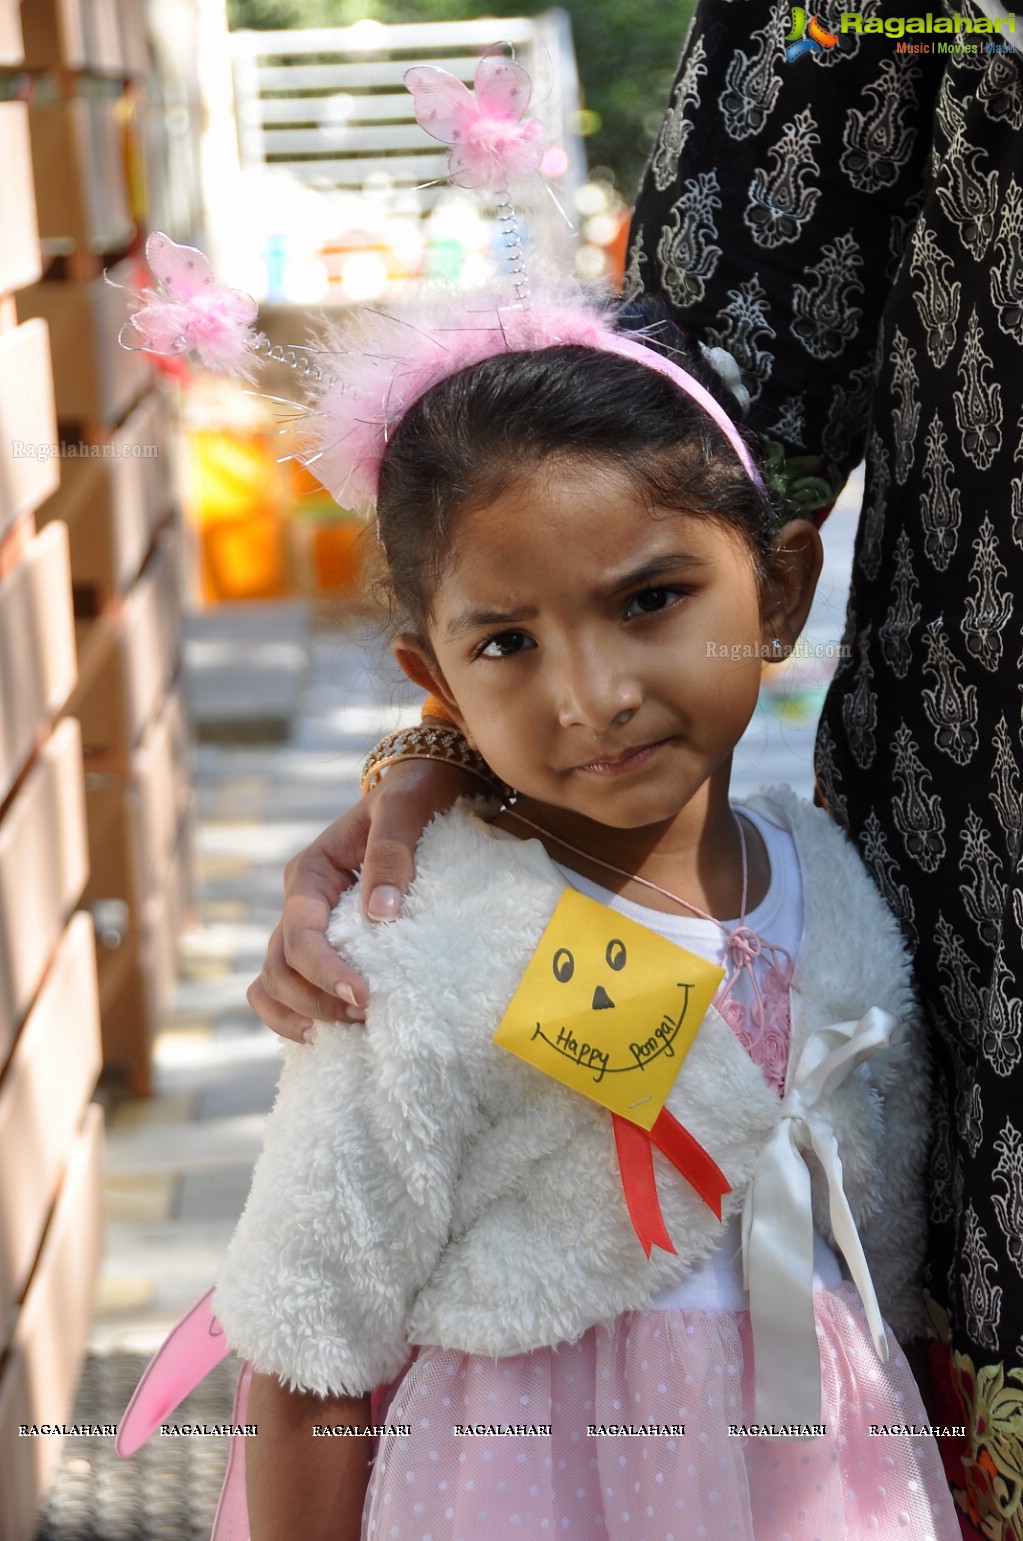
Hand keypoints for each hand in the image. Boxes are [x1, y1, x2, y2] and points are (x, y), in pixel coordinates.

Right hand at [248, 756, 483, 1041]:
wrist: (422, 794)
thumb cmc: (413, 799)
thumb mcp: (404, 811)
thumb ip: (391, 853)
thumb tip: (381, 913)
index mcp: (311, 873)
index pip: (300, 932)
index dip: (324, 971)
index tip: (361, 997)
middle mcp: (300, 903)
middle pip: (279, 967)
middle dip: (315, 1000)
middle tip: (367, 1016)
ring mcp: (307, 926)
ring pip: (273, 982)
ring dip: (301, 1014)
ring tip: (346, 1032)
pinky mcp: (323, 944)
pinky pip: (287, 987)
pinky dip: (295, 1015)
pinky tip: (327, 1035)